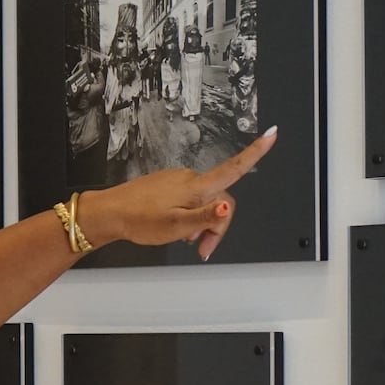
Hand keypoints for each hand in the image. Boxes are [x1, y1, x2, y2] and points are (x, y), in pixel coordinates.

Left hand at [78, 127, 277, 260]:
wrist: (111, 213)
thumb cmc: (141, 220)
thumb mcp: (177, 225)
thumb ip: (206, 217)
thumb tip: (229, 206)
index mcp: (197, 187)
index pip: (233, 169)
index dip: (256, 152)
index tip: (273, 135)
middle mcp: (190, 179)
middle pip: (220, 199)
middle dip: (217, 225)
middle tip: (202, 250)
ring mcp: (178, 181)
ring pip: (204, 203)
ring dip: (201, 224)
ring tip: (184, 241)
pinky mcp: (168, 186)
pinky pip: (189, 201)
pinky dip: (189, 218)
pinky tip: (175, 229)